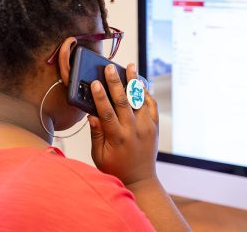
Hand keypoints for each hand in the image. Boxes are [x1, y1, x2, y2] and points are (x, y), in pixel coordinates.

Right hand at [88, 63, 158, 185]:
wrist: (140, 179)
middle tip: (111, 68)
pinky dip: (146, 94)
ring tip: (130, 67)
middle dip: (116, 82)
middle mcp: (134, 130)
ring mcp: (147, 127)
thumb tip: (92, 115)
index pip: (107, 112)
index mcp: (117, 137)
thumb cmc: (116, 168)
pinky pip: (152, 106)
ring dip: (134, 82)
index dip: (99, 96)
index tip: (95, 83)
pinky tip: (141, 84)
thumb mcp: (99, 155)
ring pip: (140, 100)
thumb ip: (96, 134)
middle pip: (123, 101)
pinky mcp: (154, 127)